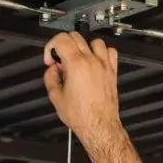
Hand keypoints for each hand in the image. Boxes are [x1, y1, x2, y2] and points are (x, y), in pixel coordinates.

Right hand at [43, 32, 122, 148]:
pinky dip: (101, 52)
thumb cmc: (82, 116)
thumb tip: (51, 70)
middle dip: (63, 45)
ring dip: (83, 47)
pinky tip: (94, 61)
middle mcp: (91, 61)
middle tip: (60, 61)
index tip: (50, 59)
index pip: (60, 39)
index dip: (50, 47)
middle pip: (75, 36)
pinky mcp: (112, 71)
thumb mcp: (56, 98)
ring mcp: (104, 65)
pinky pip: (110, 51)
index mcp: (76, 65)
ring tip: (77, 59)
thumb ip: (50, 78)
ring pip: (93, 41)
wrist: (99, 126)